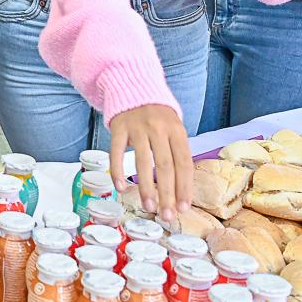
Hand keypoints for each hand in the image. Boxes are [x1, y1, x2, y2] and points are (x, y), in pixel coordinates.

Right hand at [108, 104, 193, 222]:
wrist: (133, 86)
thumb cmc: (157, 116)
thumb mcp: (173, 128)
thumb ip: (176, 153)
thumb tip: (179, 190)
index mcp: (177, 130)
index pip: (184, 163)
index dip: (184, 187)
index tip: (183, 207)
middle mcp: (159, 128)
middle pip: (165, 166)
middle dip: (167, 194)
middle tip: (166, 215)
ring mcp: (137, 127)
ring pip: (142, 161)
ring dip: (146, 187)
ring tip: (148, 207)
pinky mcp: (119, 127)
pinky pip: (116, 152)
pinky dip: (118, 171)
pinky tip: (120, 188)